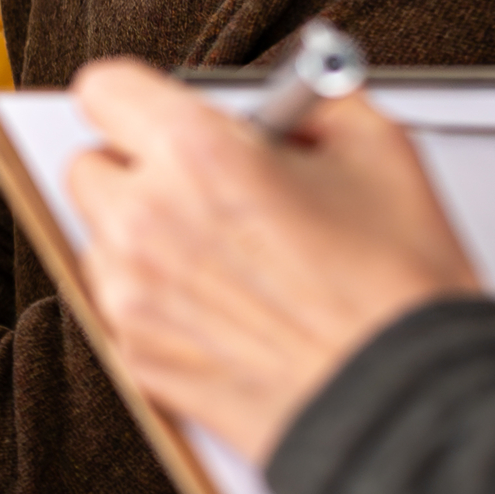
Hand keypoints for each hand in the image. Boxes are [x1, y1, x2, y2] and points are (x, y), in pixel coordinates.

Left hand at [59, 60, 481, 464]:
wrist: (404, 405)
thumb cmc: (398, 292)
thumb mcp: (378, 149)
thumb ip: (311, 105)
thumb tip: (286, 105)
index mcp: (197, 155)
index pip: (104, 88)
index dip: (138, 96)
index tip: (159, 107)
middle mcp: (147, 222)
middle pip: (90, 167)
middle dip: (138, 168)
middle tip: (203, 183)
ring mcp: (133, 297)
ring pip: (100, 239)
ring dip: (143, 235)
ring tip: (225, 252)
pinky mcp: (137, 358)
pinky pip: (121, 304)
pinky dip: (157, 297)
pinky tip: (226, 303)